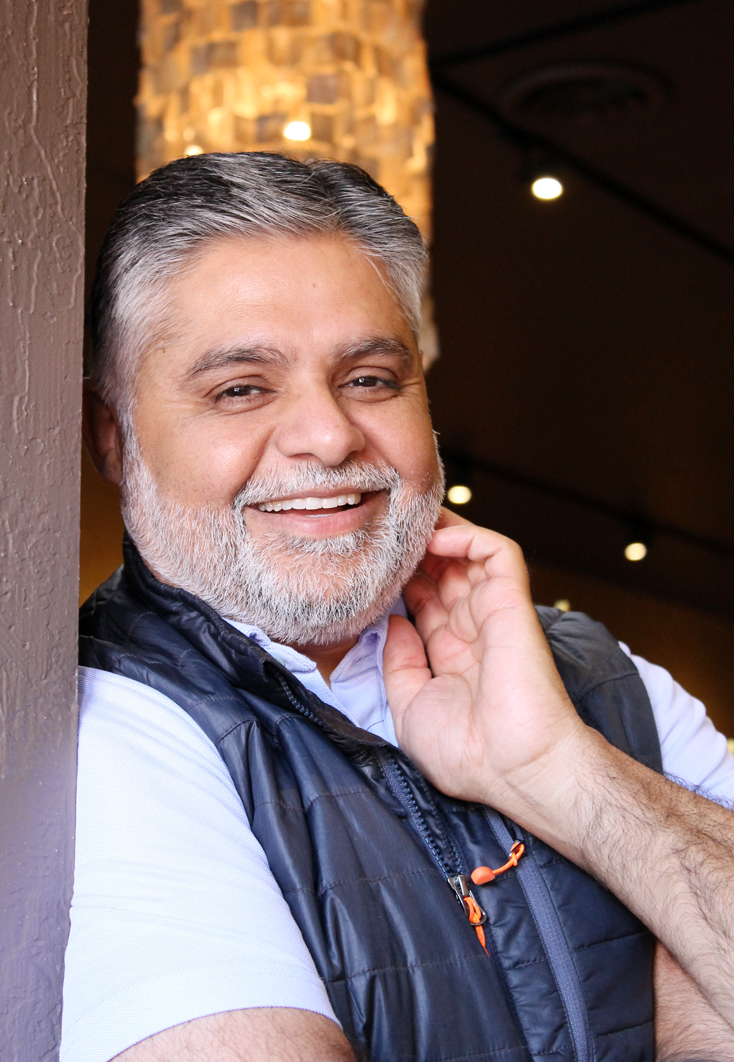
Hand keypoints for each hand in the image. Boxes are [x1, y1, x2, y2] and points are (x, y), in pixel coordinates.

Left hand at [383, 509, 587, 811]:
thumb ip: (397, 662)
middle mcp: (471, 629)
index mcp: (450, 655)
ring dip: (437, 534)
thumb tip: (392, 621)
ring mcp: (492, 613)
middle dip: (414, 551)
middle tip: (383, 534)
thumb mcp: (409, 708)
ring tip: (405, 523)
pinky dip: (468, 537)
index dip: (399, 581)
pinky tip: (436, 540)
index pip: (423, 601)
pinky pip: (497, 552)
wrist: (515, 768)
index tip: (370, 568)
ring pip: (468, 554)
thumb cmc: (468, 754)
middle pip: (442, 572)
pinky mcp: (513, 601)